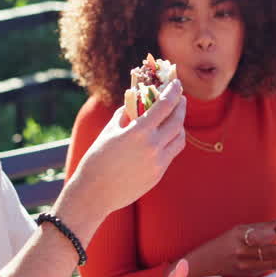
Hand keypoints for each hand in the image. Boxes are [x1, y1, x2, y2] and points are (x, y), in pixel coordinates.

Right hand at [64, 79, 185, 217]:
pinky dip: (172, 141)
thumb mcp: (109, 131)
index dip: (173, 91)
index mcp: (139, 132)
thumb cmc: (97, 159)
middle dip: (180, 106)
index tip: (176, 83)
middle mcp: (153, 146)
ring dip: (179, 125)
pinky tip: (166, 136)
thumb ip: (126, 114)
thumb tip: (136, 100)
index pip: (164, 105)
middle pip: (177, 121)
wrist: (94, 193)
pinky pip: (171, 153)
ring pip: (179, 138)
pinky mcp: (158, 174)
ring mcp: (158, 162)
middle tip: (180, 97)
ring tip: (174, 117)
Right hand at [185, 222, 275, 276]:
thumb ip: (261, 228)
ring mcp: (246, 267)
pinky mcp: (250, 275)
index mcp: (240, 237)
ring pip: (275, 263)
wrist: (206, 264)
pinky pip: (271, 268)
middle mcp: (243, 253)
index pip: (266, 235)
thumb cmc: (223, 243)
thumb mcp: (239, 230)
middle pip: (273, 252)